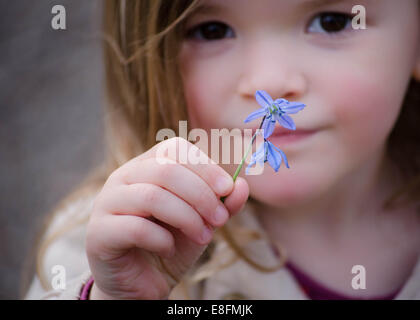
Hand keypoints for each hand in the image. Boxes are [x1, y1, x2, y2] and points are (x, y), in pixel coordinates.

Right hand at [86, 137, 248, 298]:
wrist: (141, 283)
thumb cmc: (170, 245)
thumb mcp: (202, 222)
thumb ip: (221, 204)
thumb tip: (241, 185)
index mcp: (146, 167)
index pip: (174, 149)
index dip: (205, 166)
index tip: (227, 189)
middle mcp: (122, 178)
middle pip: (165, 170)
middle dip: (201, 195)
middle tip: (220, 220)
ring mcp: (106, 203)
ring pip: (152, 196)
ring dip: (187, 218)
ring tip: (204, 237)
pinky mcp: (98, 233)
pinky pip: (135, 228)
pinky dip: (162, 240)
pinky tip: (168, 250)